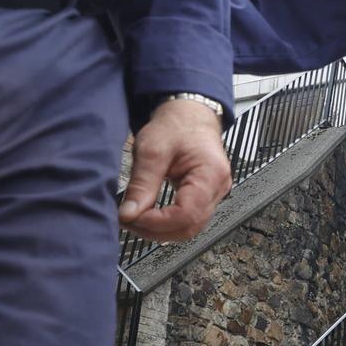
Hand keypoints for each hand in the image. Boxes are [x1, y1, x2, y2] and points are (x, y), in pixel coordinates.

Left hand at [119, 98, 231, 240]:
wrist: (189, 116)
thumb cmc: (176, 126)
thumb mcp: (152, 150)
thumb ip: (141, 184)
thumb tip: (129, 214)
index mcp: (211, 174)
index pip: (186, 215)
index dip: (156, 222)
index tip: (131, 217)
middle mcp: (218, 188)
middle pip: (189, 227)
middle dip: (155, 230)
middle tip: (127, 220)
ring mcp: (214, 194)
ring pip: (189, 228)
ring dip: (160, 230)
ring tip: (135, 218)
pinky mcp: (205, 197)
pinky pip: (189, 220)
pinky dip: (166, 223)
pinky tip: (148, 215)